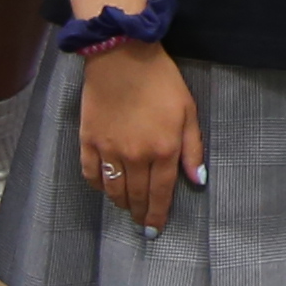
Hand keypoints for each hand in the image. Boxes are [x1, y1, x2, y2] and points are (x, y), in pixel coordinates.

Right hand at [78, 35, 204, 232]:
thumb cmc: (161, 81)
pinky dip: (98, 185)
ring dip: (120, 203)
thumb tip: (197, 180)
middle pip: (137, 195)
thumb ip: (193, 149)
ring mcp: (110, 150)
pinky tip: (104, 187)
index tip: (155, 229)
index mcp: (164, 150)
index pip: (161, 193)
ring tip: (125, 207)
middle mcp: (136, 156)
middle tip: (140, 223)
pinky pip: (91, 173)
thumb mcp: (188, 111)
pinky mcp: (88, 141)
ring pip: (114, 189)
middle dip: (139, 213)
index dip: (158, 214)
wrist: (122, 56)